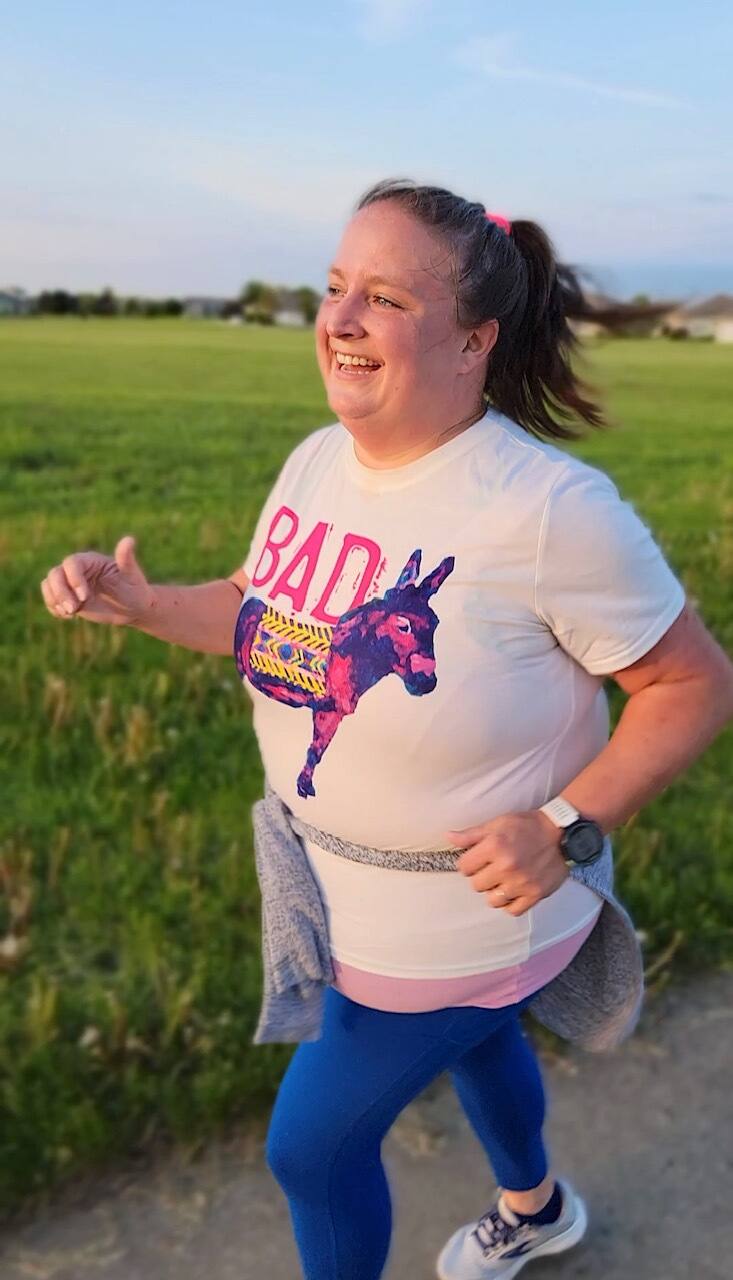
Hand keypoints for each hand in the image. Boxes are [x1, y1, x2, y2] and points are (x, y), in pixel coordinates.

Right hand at [40, 535, 155, 626]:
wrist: (132, 607)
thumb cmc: (135, 589)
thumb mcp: (132, 575)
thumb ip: (126, 559)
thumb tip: (129, 540)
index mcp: (90, 560)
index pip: (71, 563)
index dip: (73, 579)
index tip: (85, 597)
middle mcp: (77, 570)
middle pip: (55, 574)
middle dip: (61, 593)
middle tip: (73, 610)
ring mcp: (70, 583)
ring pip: (48, 585)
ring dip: (54, 600)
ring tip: (71, 613)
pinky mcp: (67, 597)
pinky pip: (50, 598)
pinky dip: (54, 607)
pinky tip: (68, 617)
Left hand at [446, 810, 568, 915]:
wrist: (560, 833)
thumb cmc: (527, 826)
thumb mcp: (497, 823)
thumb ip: (472, 834)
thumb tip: (448, 837)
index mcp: (494, 846)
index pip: (464, 867)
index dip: (469, 863)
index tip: (478, 860)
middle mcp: (506, 866)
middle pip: (476, 885)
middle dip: (481, 877)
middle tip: (492, 869)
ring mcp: (521, 883)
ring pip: (492, 901)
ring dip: (495, 892)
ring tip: (503, 881)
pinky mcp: (536, 894)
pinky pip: (513, 910)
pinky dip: (511, 903)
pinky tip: (513, 891)